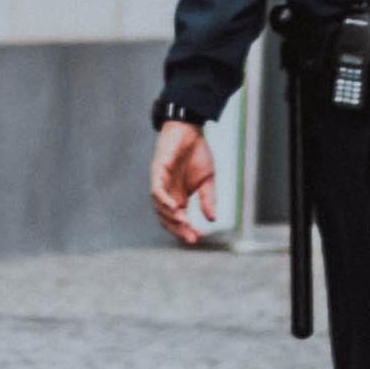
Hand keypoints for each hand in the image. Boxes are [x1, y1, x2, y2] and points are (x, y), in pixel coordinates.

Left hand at [150, 121, 216, 245]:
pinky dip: (163, 201)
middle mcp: (167, 193)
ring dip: (171, 217)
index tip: (197, 239)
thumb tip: (213, 219)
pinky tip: (174, 208)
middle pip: (167, 218)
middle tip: (191, 237)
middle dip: (178, 229)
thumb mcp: (208, 180)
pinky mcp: (157, 172)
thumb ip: (208, 199)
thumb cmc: (197, 153)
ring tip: (185, 223)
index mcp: (178, 197)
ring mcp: (160, 183)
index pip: (178, 220)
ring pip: (160, 207)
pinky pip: (156, 191)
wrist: (190, 130)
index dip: (185, 230)